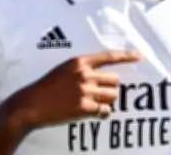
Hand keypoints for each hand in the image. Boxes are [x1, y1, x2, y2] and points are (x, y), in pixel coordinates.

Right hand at [7, 50, 142, 131]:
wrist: (30, 104)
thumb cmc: (46, 87)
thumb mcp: (63, 69)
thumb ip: (83, 69)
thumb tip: (104, 77)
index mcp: (79, 62)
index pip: (108, 56)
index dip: (126, 56)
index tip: (140, 56)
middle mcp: (84, 74)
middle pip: (115, 79)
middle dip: (110, 87)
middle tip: (99, 94)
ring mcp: (85, 90)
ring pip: (112, 95)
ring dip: (107, 101)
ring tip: (94, 103)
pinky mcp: (84, 107)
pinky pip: (105, 110)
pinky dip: (102, 113)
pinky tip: (94, 114)